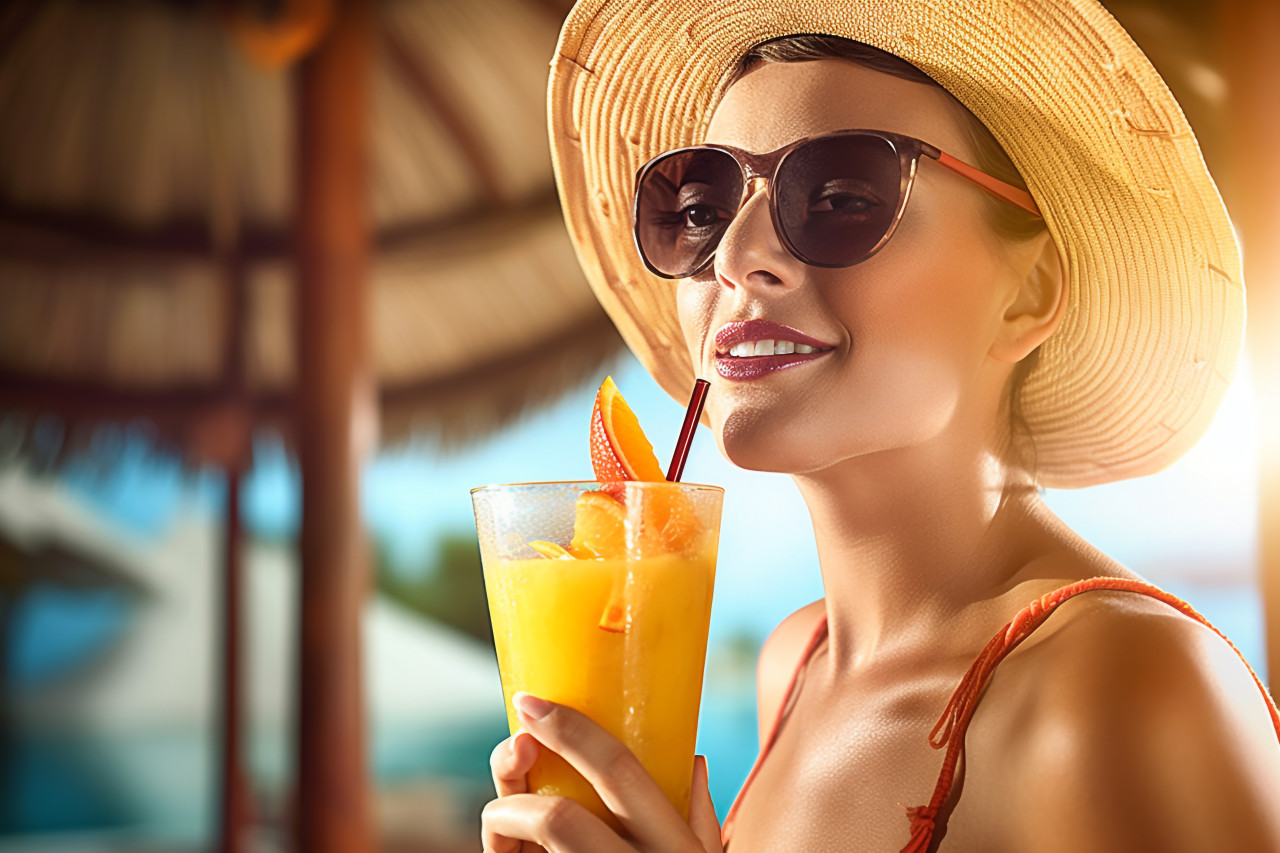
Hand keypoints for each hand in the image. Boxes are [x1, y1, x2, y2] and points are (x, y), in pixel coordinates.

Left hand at [483, 692, 723, 852]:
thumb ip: (699, 820)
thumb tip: (691, 760)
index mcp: (674, 847)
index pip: (619, 769)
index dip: (567, 728)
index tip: (528, 701)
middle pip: (555, 815)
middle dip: (513, 786)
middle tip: (510, 765)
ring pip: (526, 849)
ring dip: (501, 825)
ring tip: (506, 823)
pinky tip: (513, 851)